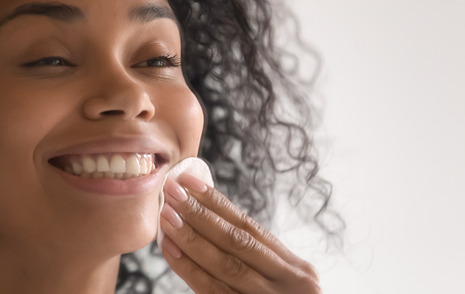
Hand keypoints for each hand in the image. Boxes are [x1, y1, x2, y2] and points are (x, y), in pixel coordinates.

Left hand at [159, 174, 320, 292]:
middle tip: (172, 192)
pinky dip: (190, 271)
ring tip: (167, 218)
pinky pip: (214, 293)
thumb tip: (209, 223)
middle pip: (237, 242)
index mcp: (296, 270)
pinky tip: (172, 252)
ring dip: (192, 239)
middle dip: (202, 214)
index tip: (190, 182)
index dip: (218, 203)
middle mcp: (289, 284)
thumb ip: (259, 262)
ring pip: (225, 266)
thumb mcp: (285, 286)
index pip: (251, 228)